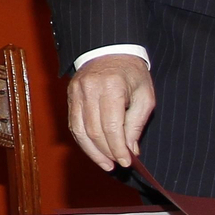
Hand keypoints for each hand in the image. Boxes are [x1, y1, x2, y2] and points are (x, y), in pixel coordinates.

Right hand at [67, 54, 154, 171]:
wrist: (111, 50)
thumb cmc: (132, 73)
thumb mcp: (144, 96)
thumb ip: (136, 123)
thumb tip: (129, 149)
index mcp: (112, 87)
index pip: (112, 127)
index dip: (118, 148)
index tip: (126, 162)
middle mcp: (90, 89)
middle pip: (94, 130)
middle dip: (106, 152)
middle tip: (117, 164)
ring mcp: (76, 91)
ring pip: (80, 130)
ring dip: (92, 151)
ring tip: (105, 163)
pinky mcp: (70, 95)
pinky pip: (73, 123)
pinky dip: (82, 140)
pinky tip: (93, 150)